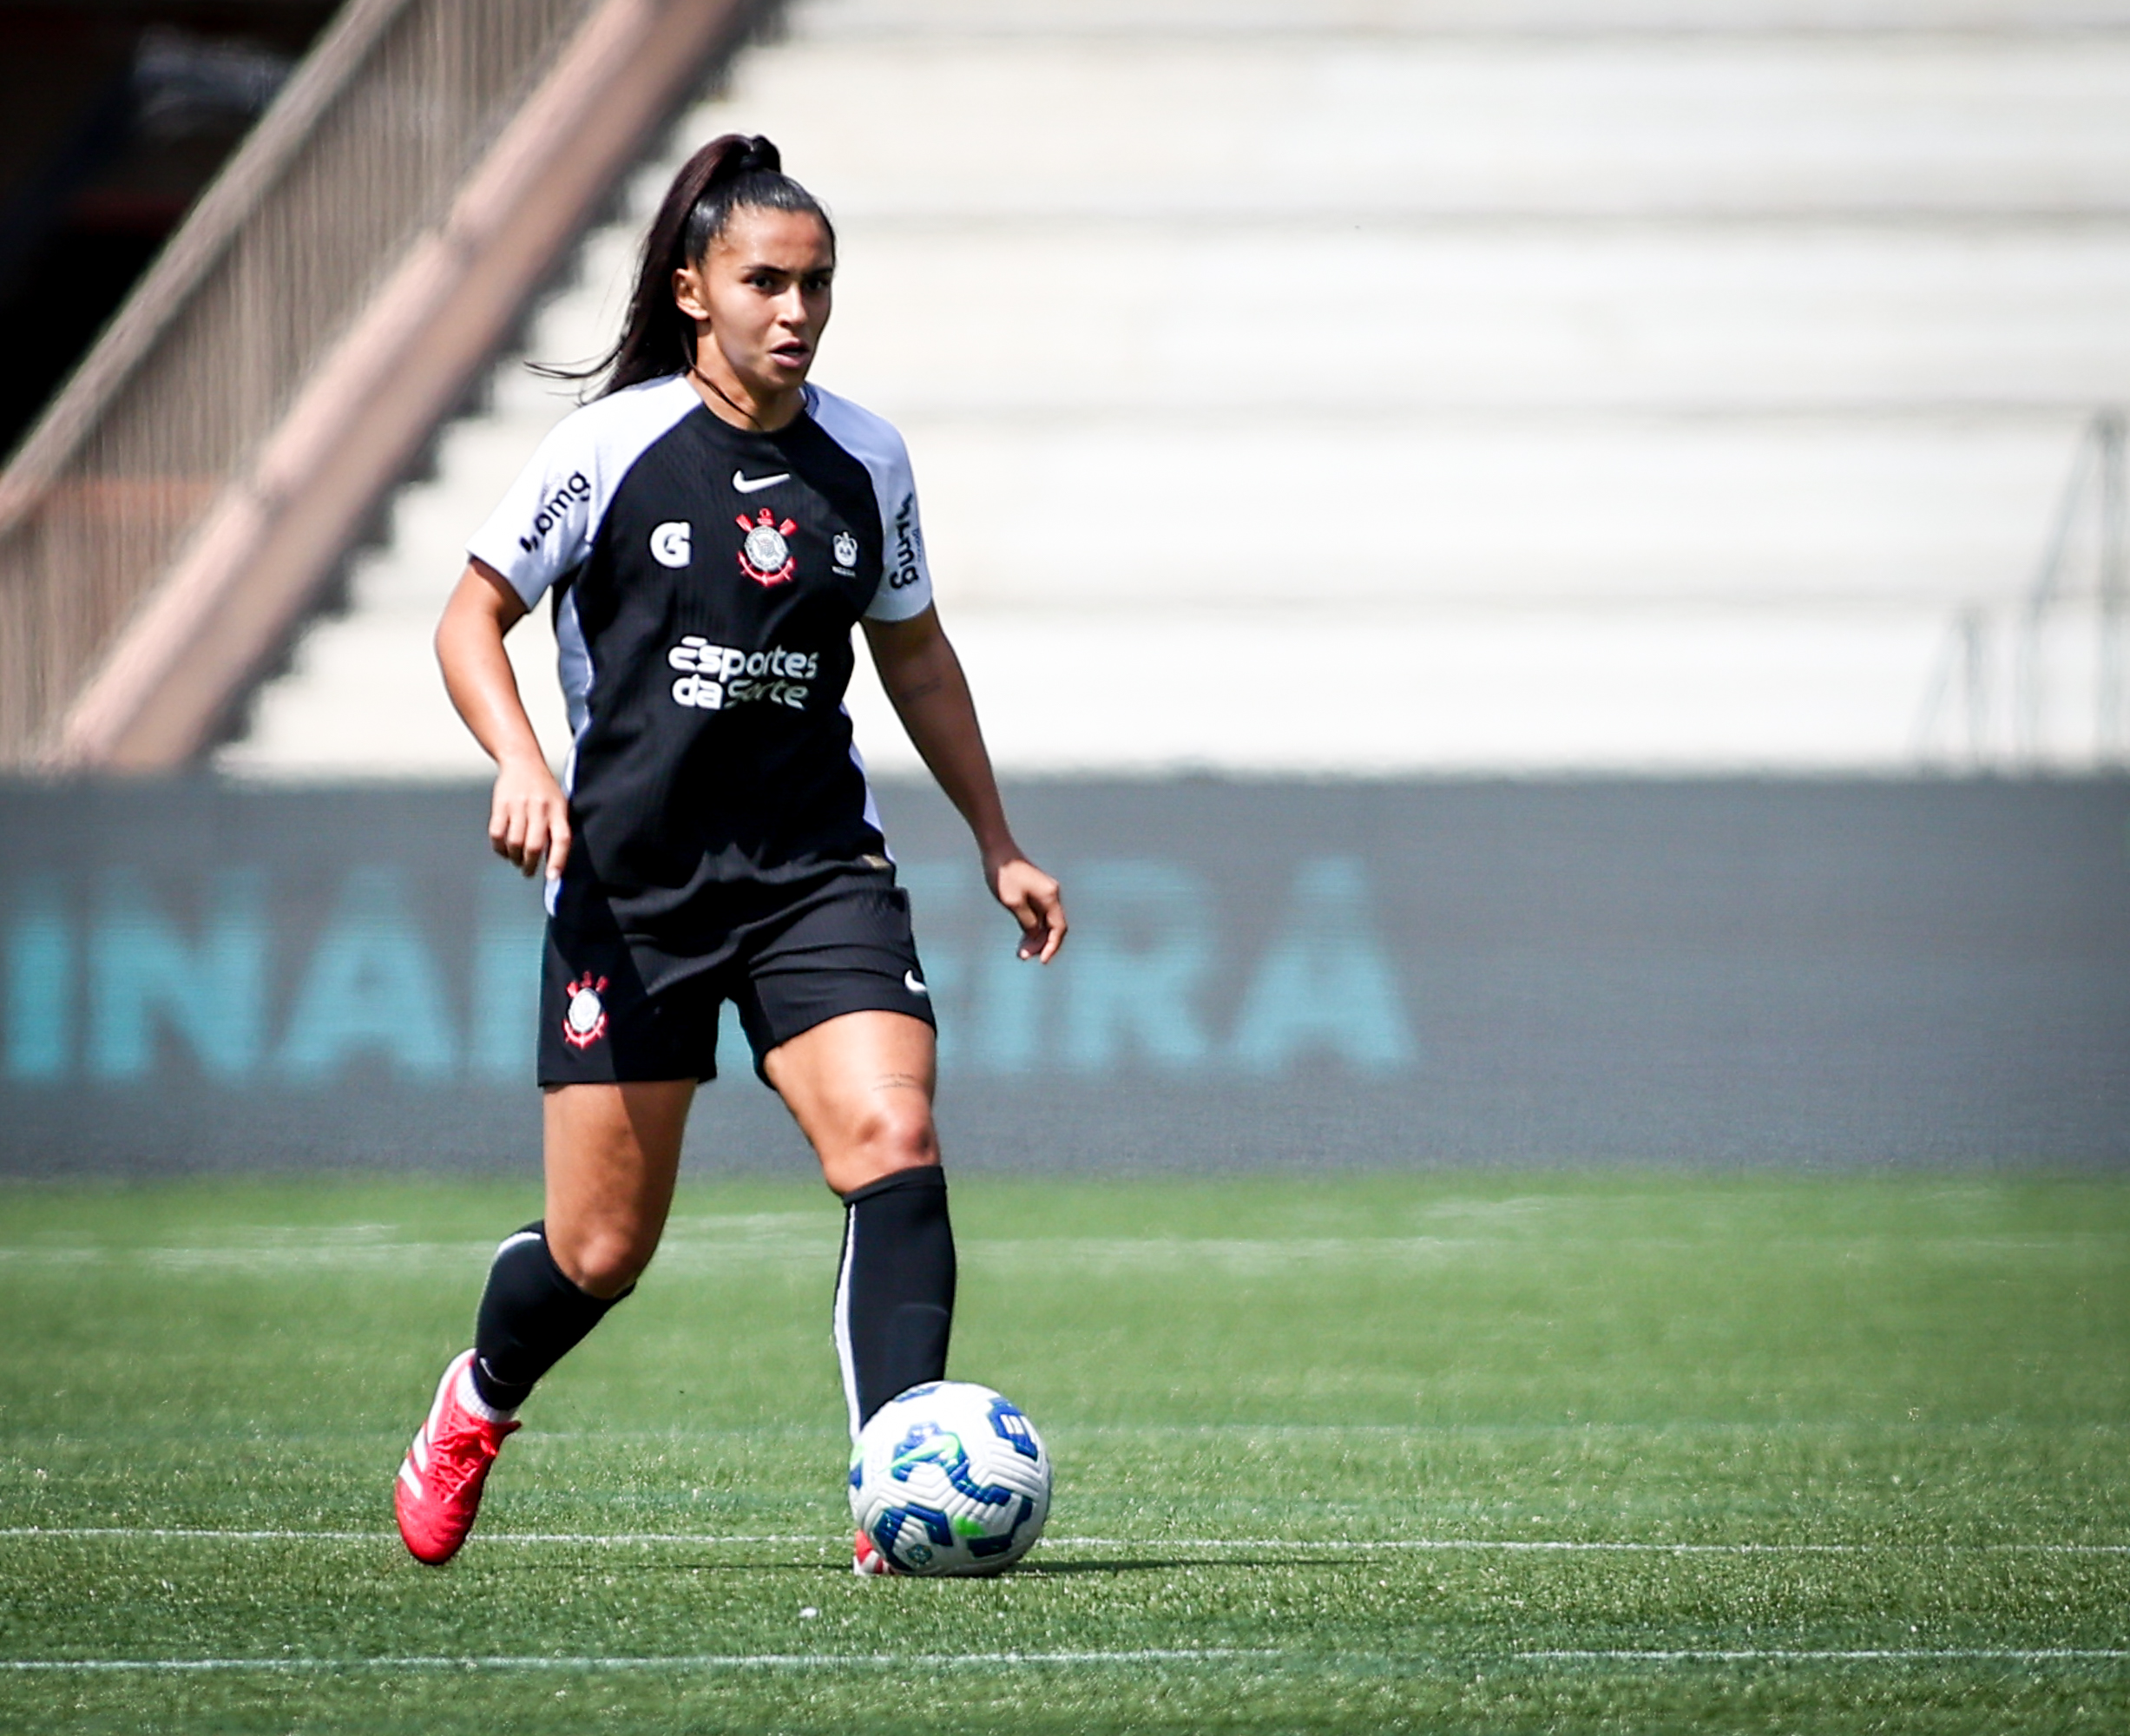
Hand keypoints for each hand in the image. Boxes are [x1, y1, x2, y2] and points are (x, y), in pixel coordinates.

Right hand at [489, 755, 571, 879]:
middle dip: (531, 865)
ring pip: (514, 842)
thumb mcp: (559, 804)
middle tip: (528, 872)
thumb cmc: (545, 789)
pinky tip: (503, 849)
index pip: (562, 839)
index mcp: (558, 809)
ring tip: (516, 860)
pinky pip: (497, 834)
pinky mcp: (500, 805)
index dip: (558, 860)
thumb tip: (554, 863)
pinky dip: (499, 847)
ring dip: (514, 858)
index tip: (553, 878)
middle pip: (534, 845)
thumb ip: (558, 829)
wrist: (523, 761)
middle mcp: (539, 808)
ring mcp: (519, 806)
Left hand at [989, 852, 1065, 961]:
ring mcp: (1044, 893)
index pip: (1058, 928)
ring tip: (1021, 951)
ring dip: (1036, 937)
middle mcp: (1051, 895)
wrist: (997, 851)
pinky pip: (1039, 914)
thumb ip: (1027, 922)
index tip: (1041, 961)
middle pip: (1053, 927)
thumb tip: (1036, 936)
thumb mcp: (1013, 903)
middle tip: (1024, 956)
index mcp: (1050, 897)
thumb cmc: (1003, 875)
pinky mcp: (1036, 891)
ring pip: (1045, 922)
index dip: (1051, 946)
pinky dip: (1032, 927)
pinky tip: (1022, 937)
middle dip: (1041, 944)